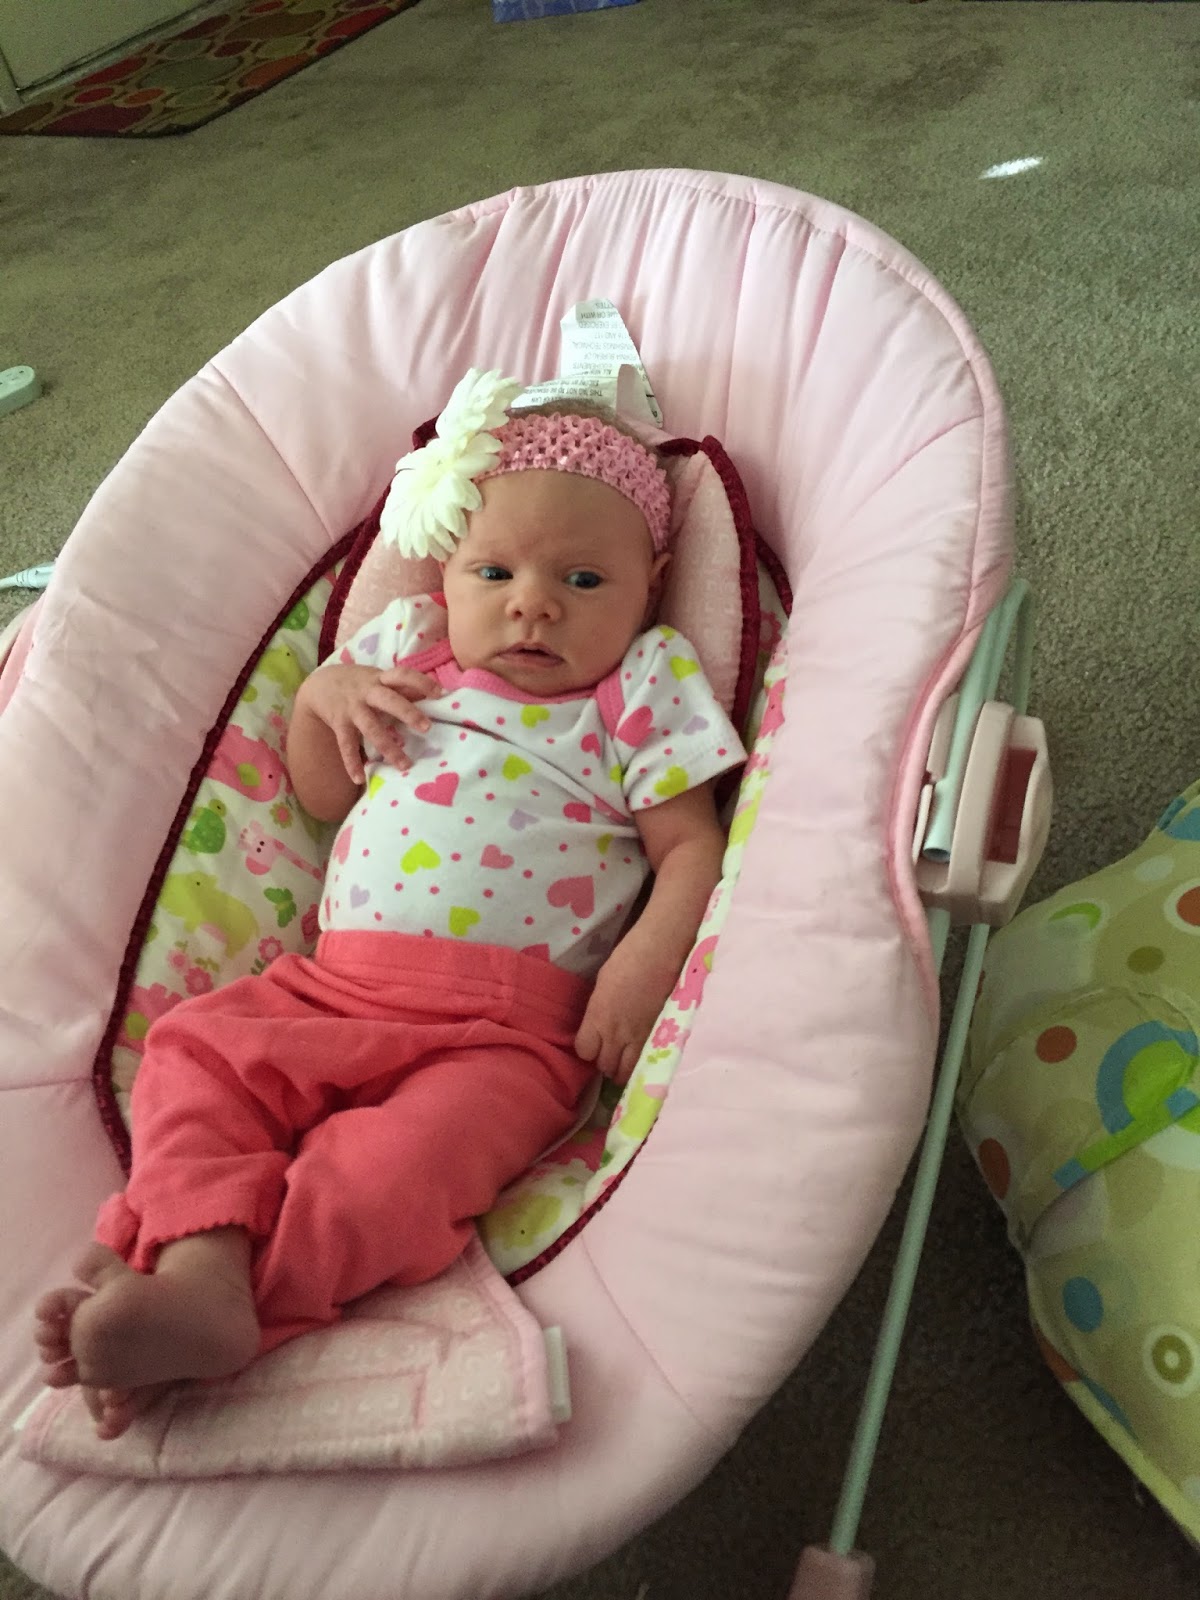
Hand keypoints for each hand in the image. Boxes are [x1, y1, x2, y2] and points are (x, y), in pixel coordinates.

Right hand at [300, 664, 440, 784]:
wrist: (318, 684)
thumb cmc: (359, 683)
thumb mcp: (378, 678)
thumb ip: (401, 687)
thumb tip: (436, 693)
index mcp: (379, 679)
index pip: (402, 675)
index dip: (421, 682)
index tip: (439, 693)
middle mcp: (366, 692)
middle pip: (389, 701)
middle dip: (408, 713)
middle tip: (427, 727)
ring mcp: (352, 709)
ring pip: (372, 728)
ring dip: (388, 747)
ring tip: (404, 765)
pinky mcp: (339, 724)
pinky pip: (346, 746)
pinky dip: (352, 763)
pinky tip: (359, 779)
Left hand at [574, 941, 674, 1084]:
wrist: (662, 952)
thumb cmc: (628, 958)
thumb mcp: (603, 984)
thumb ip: (599, 1010)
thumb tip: (599, 1022)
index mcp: (598, 1017)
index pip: (584, 1052)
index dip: (588, 1049)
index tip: (594, 1042)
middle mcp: (616, 1034)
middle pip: (605, 1066)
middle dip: (606, 1061)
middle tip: (612, 1051)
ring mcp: (639, 1038)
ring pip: (627, 1072)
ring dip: (624, 1067)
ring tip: (627, 1057)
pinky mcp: (661, 1037)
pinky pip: (647, 1063)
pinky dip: (643, 1064)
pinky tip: (644, 1054)